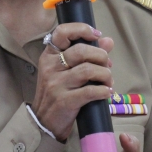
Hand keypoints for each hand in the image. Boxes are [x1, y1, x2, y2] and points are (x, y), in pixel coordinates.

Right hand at [31, 22, 113, 141]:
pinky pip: (90, 91)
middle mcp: (51, 67)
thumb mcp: (67, 71)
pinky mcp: (64, 101)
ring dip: (105, 74)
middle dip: (101, 56)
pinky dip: (103, 91)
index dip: (82, 29)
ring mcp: (56, 84)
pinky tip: (106, 92)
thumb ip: (87, 55)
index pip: (62, 32)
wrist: (43, 122)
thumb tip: (108, 41)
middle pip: (81, 51)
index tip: (96, 34)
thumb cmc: (57, 93)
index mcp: (49, 55)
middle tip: (107, 65)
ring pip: (88, 70)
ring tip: (108, 81)